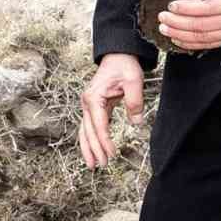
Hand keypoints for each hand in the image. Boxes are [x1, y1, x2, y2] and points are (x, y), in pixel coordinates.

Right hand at [78, 52, 144, 169]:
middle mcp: (87, 102)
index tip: (111, 154)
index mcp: (94, 97)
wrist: (117, 55)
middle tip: (101, 165)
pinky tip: (93, 151)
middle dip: (93, 149)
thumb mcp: (133, 81)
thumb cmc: (124, 65)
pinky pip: (89, 127)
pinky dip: (90, 140)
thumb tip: (136, 122)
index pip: (99, 124)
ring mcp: (88, 105)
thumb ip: (134, 101)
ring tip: (93, 164)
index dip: (104, 141)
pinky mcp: (93, 107)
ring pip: (84, 131)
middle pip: (88, 131)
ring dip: (88, 148)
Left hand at [157, 0, 220, 50]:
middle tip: (162, 17)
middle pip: (201, 26)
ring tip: (165, 28)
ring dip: (181, 35)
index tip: (172, 4)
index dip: (186, 9)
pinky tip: (179, 40)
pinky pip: (211, 45)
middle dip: (177, 23)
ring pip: (204, 38)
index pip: (207, 8)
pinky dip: (192, 44)